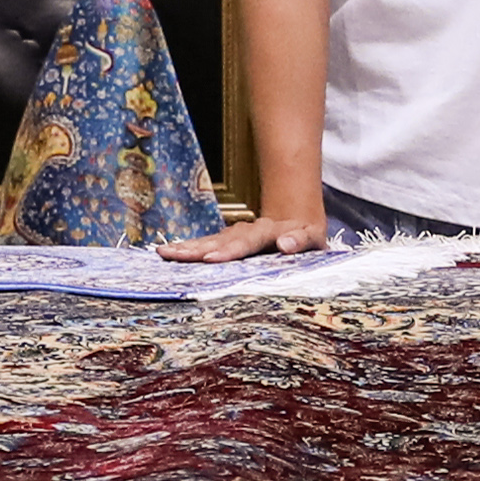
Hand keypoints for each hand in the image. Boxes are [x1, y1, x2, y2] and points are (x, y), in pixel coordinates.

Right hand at [161, 210, 328, 263]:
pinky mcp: (228, 240)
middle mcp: (250, 229)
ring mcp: (236, 233)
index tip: (212, 259)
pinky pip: (206, 244)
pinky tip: (168, 252)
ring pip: (210, 240)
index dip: (231, 250)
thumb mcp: (314, 238)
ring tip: (165, 253)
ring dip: (188, 247)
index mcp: (272, 230)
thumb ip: (301, 240)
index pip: (249, 241)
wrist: (299, 221)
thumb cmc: (308, 237)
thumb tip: (284, 245)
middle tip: (177, 256)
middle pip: (223, 240)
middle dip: (199, 249)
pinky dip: (188, 248)